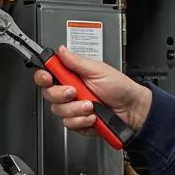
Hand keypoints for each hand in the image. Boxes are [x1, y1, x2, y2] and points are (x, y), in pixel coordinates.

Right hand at [34, 45, 151, 135]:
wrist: (131, 109)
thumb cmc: (119, 87)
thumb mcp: (98, 70)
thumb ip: (77, 61)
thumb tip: (62, 50)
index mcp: (72, 76)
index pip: (48, 75)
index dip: (43, 76)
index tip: (47, 77)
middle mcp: (69, 92)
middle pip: (49, 94)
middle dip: (62, 95)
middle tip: (75, 92)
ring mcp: (73, 107)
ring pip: (59, 111)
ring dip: (76, 109)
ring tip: (91, 105)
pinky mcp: (77, 122)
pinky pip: (69, 124)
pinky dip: (82, 120)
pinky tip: (93, 116)